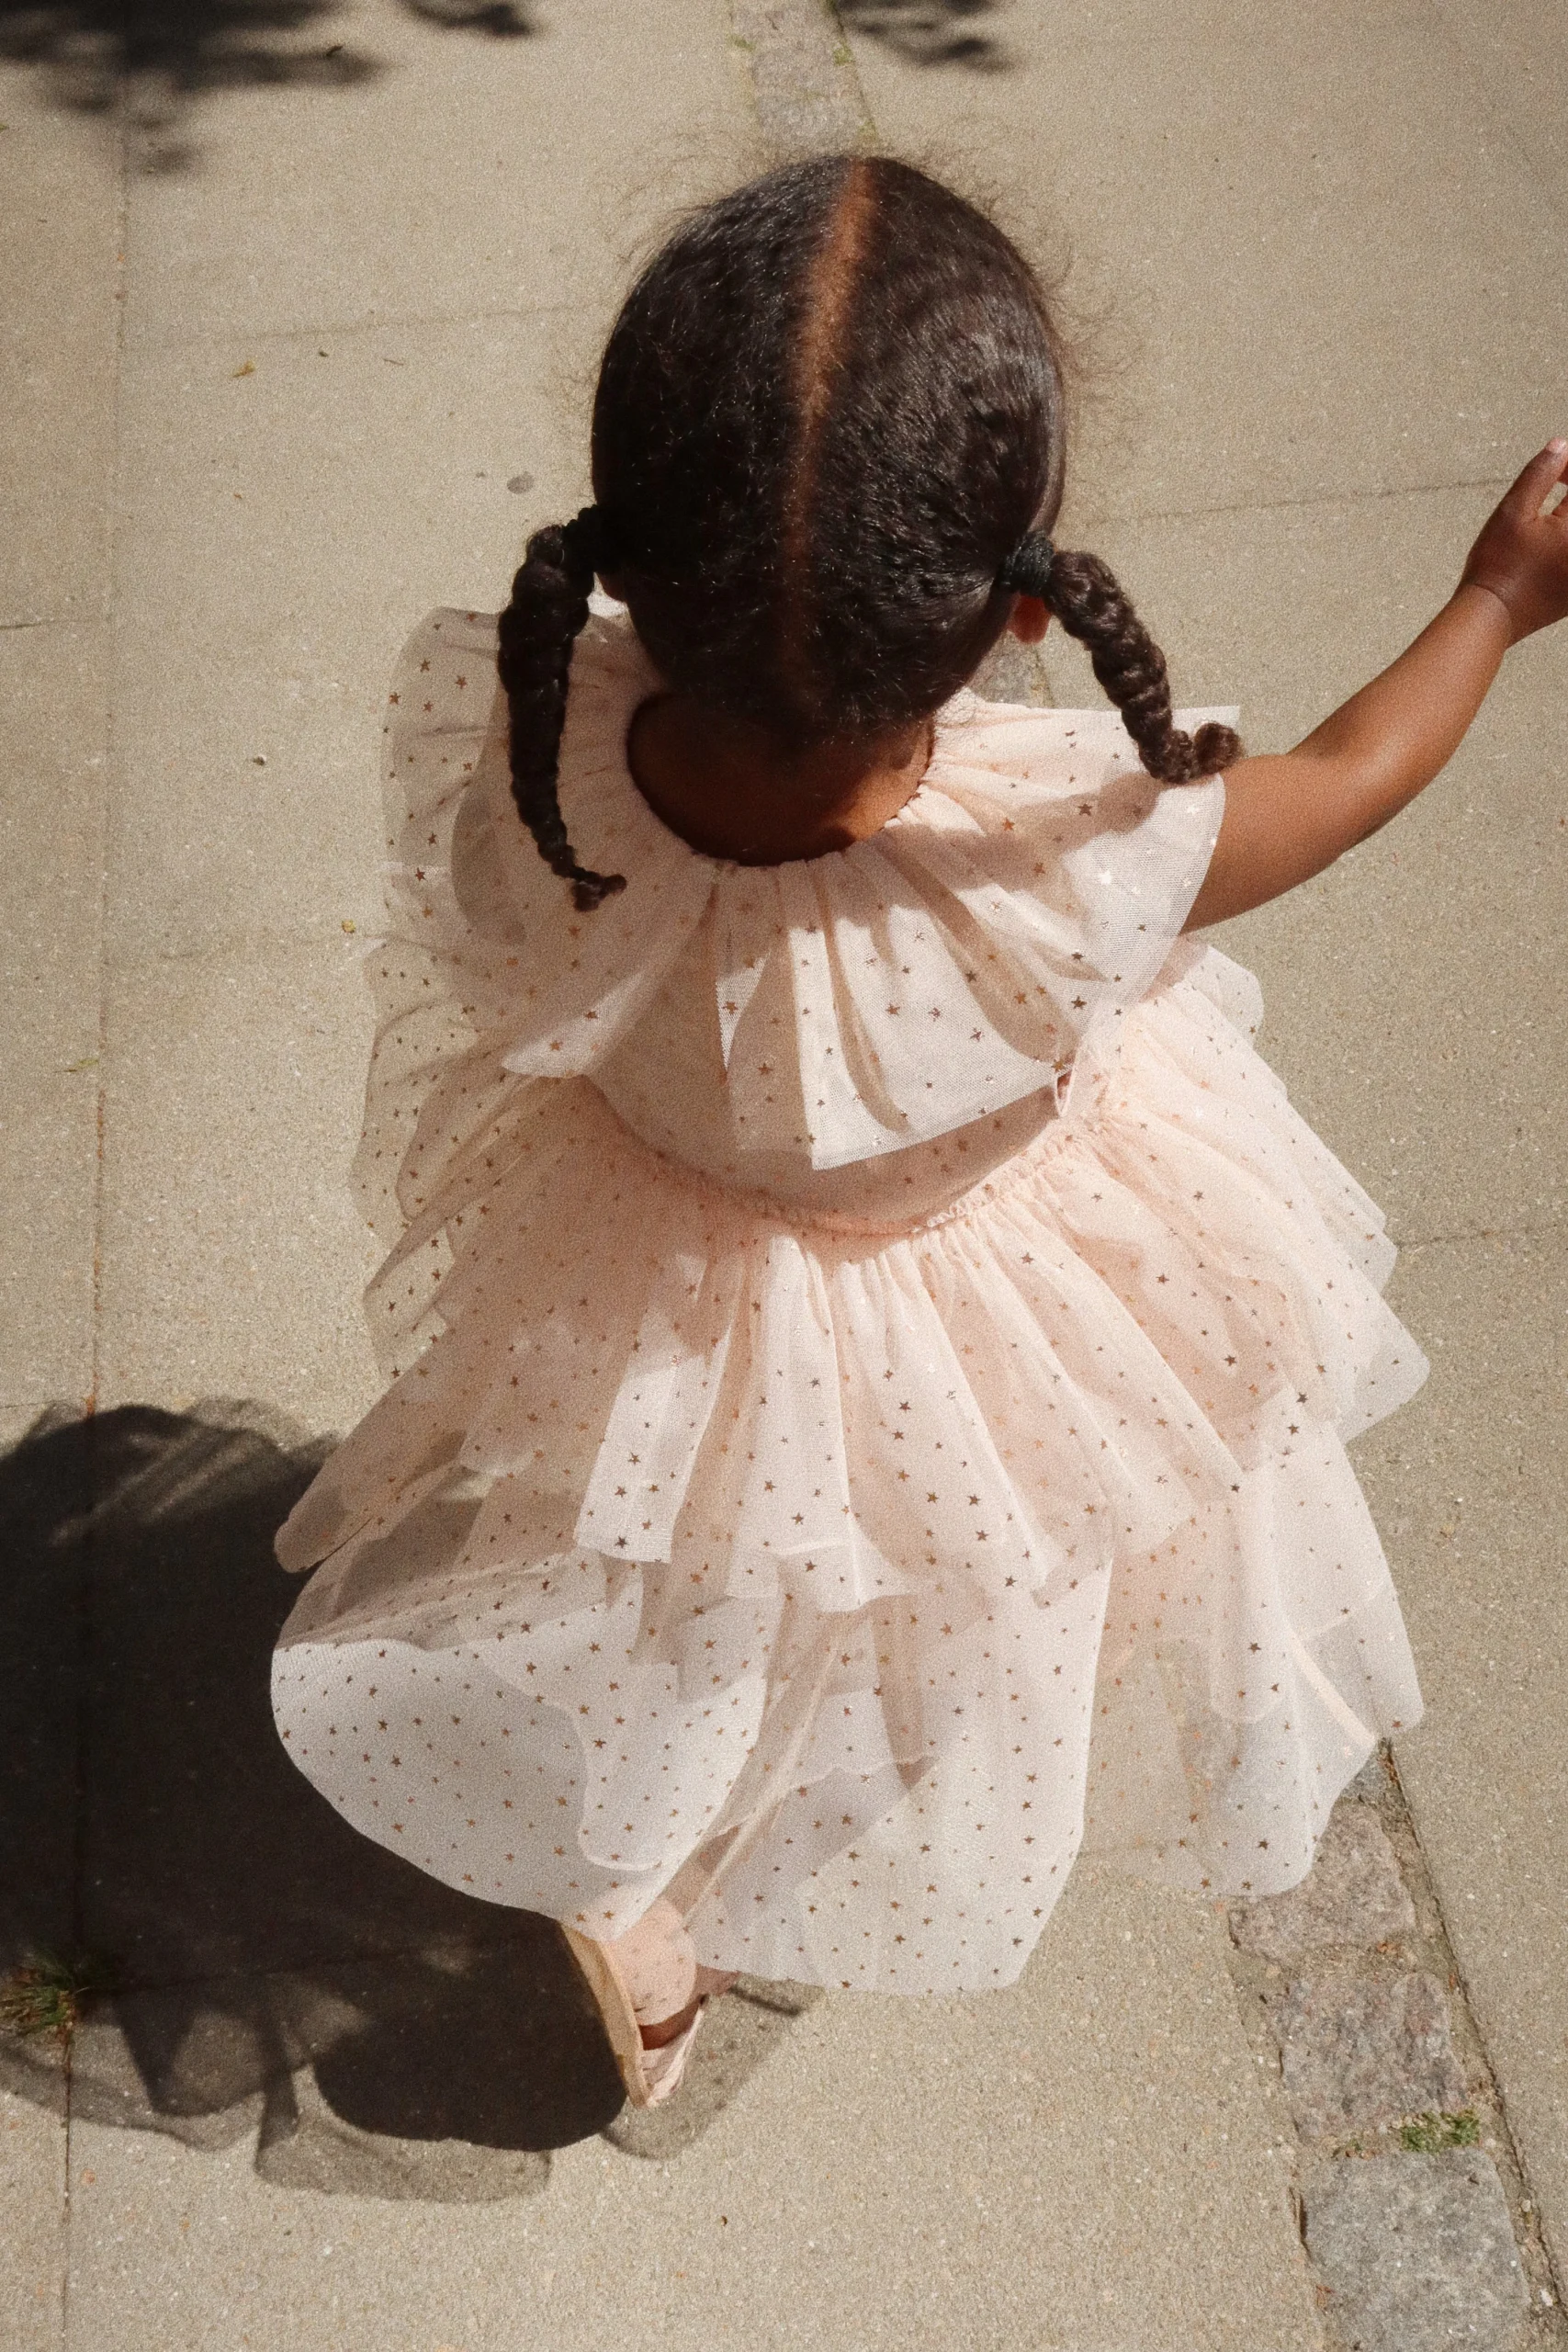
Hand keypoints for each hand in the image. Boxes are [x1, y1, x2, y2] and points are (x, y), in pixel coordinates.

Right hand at [1458, 438, 1567, 642]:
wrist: (1490, 618)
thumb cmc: (1497, 567)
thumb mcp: (1513, 511)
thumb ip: (1540, 473)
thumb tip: (1560, 446)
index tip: (1557, 464)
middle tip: (1559, 481)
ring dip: (1566, 517)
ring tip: (1555, 506)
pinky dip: (1563, 541)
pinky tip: (1552, 537)